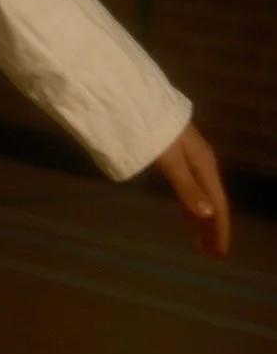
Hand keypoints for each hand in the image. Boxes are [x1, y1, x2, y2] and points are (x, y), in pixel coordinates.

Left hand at [154, 121, 230, 259]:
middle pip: (212, 202)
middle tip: (209, 255)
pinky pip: (191, 186)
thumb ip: (186, 187)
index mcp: (204, 165)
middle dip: (212, 229)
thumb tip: (209, 215)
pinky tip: (187, 215)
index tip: (218, 255)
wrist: (134, 98)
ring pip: (201, 195)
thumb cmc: (151, 128)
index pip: (218, 205)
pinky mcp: (177, 156)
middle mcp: (202, 163)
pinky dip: (191, 205)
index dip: (219, 231)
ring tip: (199, 243)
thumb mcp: (169, 159)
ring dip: (202, 220)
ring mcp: (190, 159)